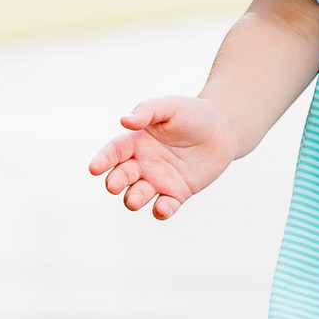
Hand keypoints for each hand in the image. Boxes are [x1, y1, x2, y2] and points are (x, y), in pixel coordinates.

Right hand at [87, 96, 237, 219]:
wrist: (223, 129)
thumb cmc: (192, 114)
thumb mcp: (170, 107)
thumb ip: (147, 112)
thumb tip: (124, 121)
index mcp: (137, 142)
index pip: (114, 152)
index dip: (103, 160)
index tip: (94, 168)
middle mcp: (143, 163)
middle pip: (122, 176)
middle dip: (115, 182)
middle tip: (114, 185)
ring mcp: (160, 180)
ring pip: (139, 194)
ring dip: (134, 199)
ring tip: (134, 200)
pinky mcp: (178, 192)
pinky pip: (166, 206)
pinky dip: (162, 210)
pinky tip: (161, 208)